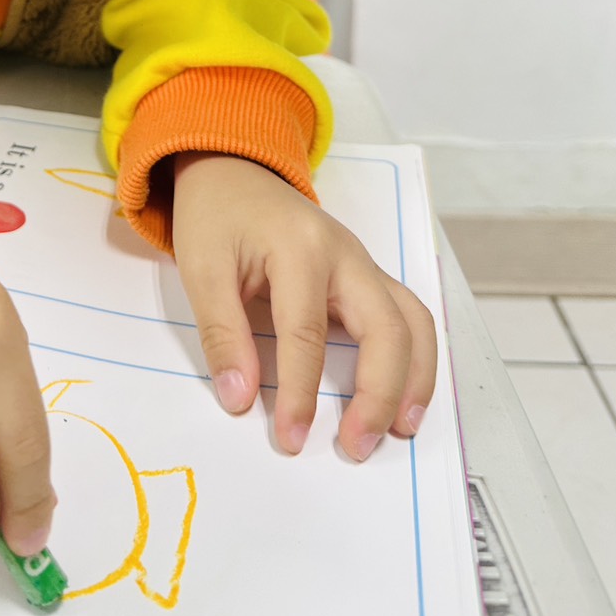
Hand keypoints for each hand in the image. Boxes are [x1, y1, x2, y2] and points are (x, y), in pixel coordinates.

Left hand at [172, 153, 436, 460]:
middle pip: (386, 326)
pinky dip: (414, 358)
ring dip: (415, 378)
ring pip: (412, 321)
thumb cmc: (216, 216)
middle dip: (379, 392)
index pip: (307, 333)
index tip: (290, 439)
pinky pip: (406, 316)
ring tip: (401, 430)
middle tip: (357, 446)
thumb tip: (240, 399)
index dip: (301, 393)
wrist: (234, 170)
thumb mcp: (201, 268)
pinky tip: (404, 396)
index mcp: (300, 247)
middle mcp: (345, 254)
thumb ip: (222, 334)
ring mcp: (363, 263)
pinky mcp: (366, 275)